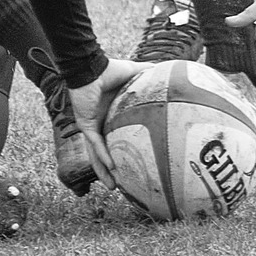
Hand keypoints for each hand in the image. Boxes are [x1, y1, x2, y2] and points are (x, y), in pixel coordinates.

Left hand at [66, 57, 155, 193]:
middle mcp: (99, 125)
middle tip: (121, 186)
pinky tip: (112, 167)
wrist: (91, 68)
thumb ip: (149, 74)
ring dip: (104, 171)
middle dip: (111, 172)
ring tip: (113, 187)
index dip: (122, 153)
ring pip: (97, 155)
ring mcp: (91, 127)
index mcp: (110, 116)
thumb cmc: (109, 69)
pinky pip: (96, 144)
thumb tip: (169, 71)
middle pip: (104, 154)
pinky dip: (103, 155)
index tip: (133, 164)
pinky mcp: (86, 125)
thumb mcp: (135, 73)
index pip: (115, 140)